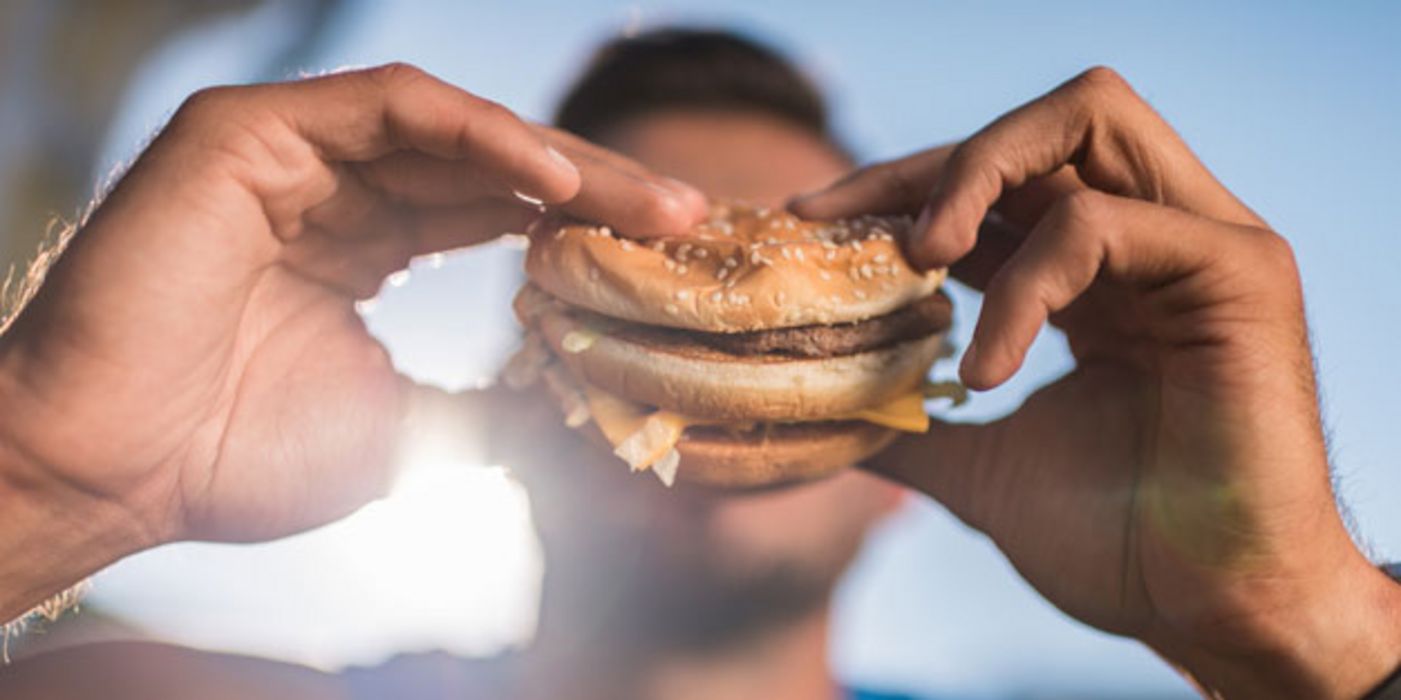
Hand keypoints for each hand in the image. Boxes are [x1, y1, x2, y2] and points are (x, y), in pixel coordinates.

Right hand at [0, 63, 705, 617]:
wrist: (111, 472)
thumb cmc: (234, 458)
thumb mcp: (404, 431)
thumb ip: (488, 403)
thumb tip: (581, 413)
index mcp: (363, 246)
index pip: (496, 214)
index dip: (586, 231)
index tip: (674, 260)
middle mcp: (334, 190)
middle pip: (493, 165)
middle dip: (598, 192)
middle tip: (692, 220)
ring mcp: (292, 153)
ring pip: (456, 129)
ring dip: (561, 162)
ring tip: (650, 205)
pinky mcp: (252, 132)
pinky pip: (391, 110)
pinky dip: (479, 135)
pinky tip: (555, 181)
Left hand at [792, 67, 1400, 697]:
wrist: (1213, 612)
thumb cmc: (1121, 542)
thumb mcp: (986, 467)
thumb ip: (913, 426)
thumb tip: (821, 414)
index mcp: (1101, 275)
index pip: (998, 187)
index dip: (901, 186)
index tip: (810, 220)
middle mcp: (1154, 239)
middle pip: (1044, 124)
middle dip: (938, 160)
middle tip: (860, 229)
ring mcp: (1201, 244)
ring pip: (1086, 123)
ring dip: (979, 175)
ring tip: (918, 260)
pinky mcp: (1238, 271)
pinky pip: (1100, 227)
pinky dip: (1024, 287)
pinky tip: (987, 370)